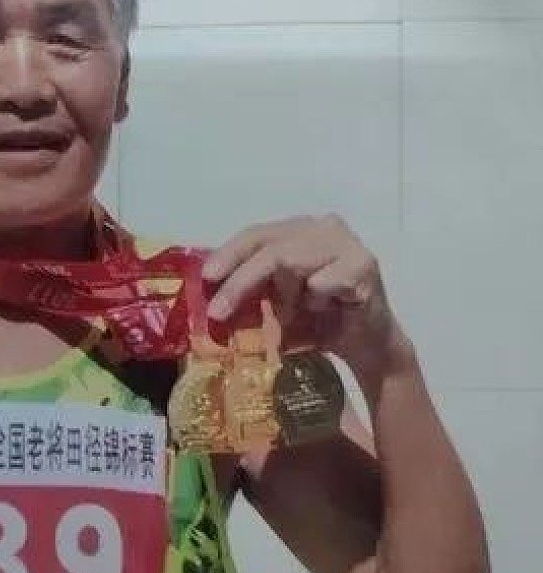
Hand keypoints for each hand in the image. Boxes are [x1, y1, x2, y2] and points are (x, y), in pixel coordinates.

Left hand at [201, 215, 400, 370]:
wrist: (365, 345)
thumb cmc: (318, 319)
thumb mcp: (276, 299)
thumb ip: (251, 287)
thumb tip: (209, 291)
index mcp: (298, 229)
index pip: (256, 234)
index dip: (229, 254)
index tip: (206, 278)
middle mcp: (323, 227)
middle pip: (270, 249)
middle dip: (240, 282)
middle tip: (217, 313)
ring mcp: (346, 243)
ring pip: (293, 262)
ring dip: (286, 296)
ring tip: (294, 313)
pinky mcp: (364, 265)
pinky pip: (322, 283)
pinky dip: (316, 302)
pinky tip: (330, 309)